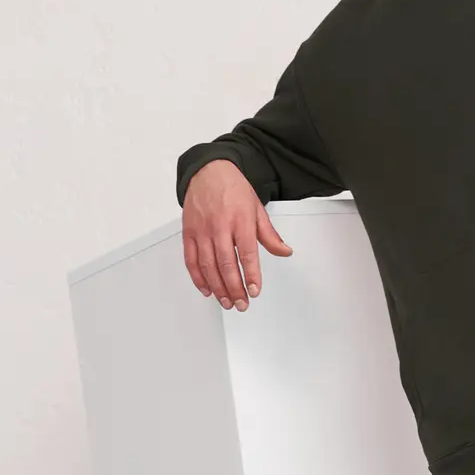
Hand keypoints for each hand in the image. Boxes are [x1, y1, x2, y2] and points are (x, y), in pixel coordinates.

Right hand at [181, 160, 292, 309]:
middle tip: (242, 304)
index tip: (255, 290)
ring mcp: (202, 230)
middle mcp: (219, 226)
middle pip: (226, 264)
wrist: (208, 171)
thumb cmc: (233, 189)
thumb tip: (285, 252)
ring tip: (227, 302)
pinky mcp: (188, 233)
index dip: (251, 275)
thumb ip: (270, 235)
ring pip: (208, 265)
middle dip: (234, 288)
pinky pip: (191, 260)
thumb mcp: (257, 209)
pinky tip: (207, 289)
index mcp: (240, 220)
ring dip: (218, 287)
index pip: (247, 253)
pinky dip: (198, 277)